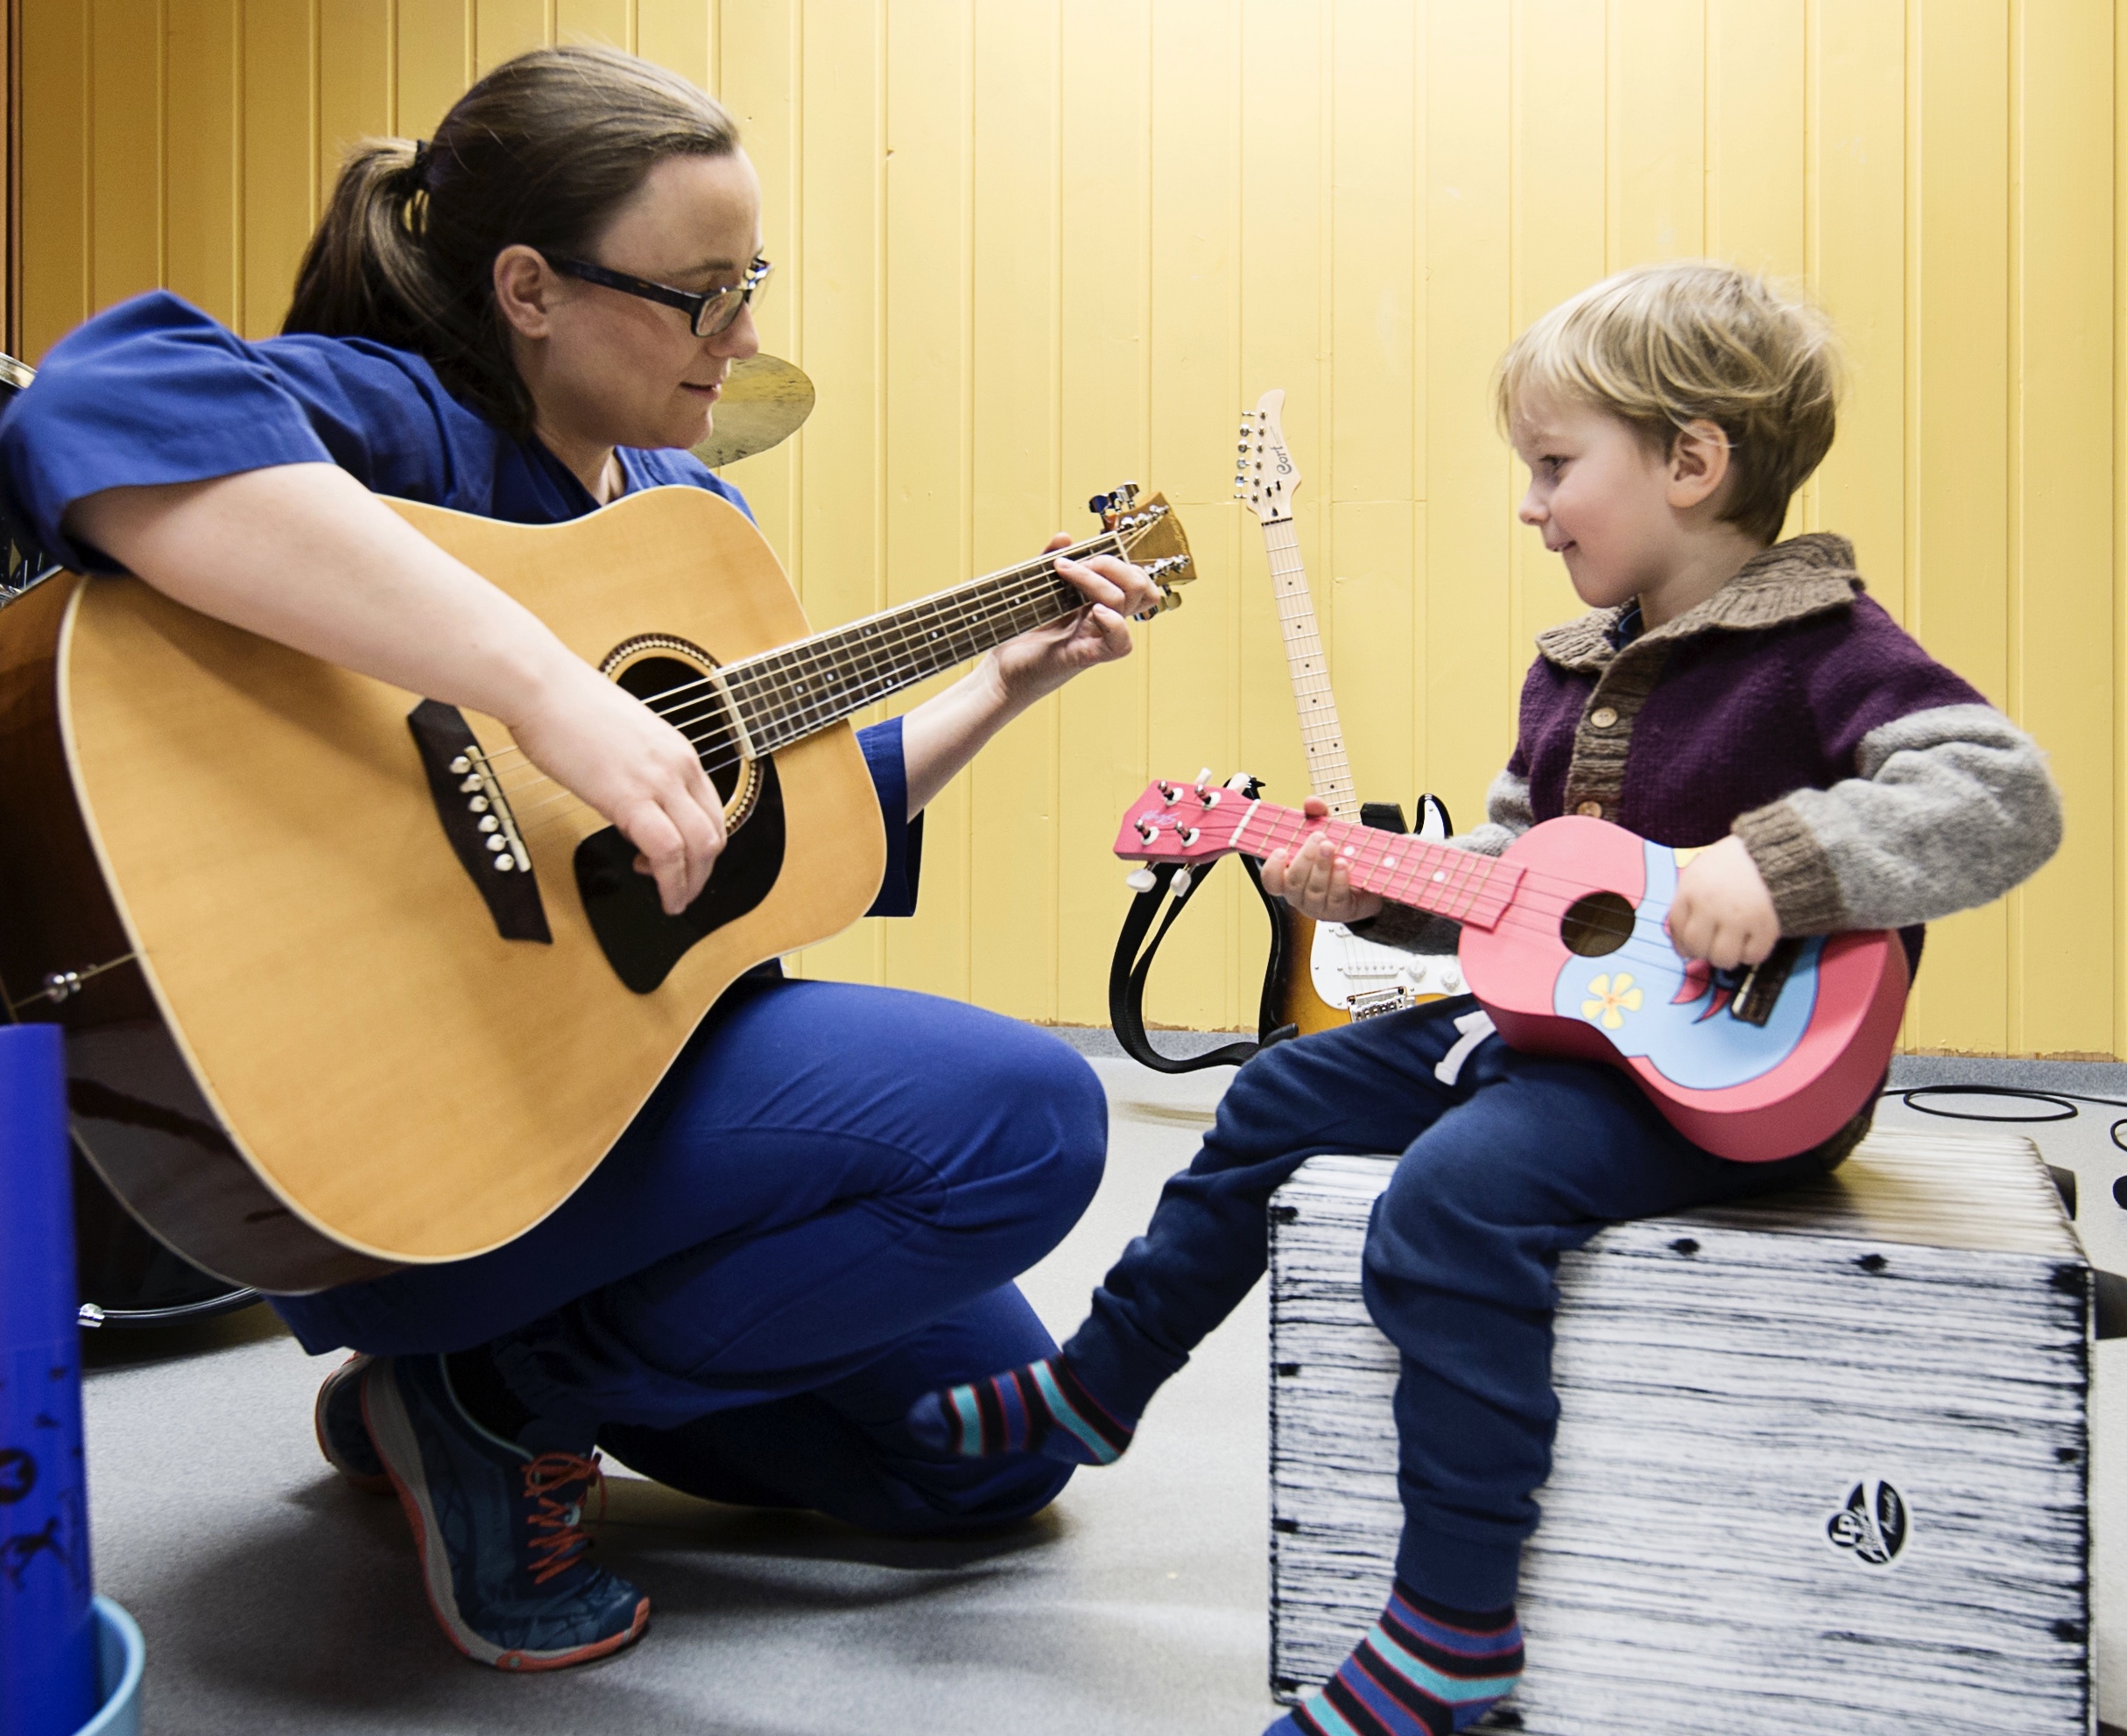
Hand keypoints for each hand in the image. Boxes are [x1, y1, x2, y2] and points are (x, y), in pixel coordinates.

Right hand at [503, 659, 726, 915]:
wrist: (540, 686)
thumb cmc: (566, 706)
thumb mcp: (622, 736)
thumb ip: (637, 768)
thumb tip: (628, 798)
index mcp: (678, 750)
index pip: (712, 808)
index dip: (702, 843)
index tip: (683, 861)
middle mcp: (678, 765)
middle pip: (714, 831)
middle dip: (703, 870)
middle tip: (684, 890)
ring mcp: (659, 781)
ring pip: (700, 846)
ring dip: (691, 883)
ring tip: (674, 901)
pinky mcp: (630, 797)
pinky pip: (667, 851)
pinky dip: (671, 882)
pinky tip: (661, 894)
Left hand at [987, 533, 1162, 706]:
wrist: (999, 670)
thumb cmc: (1019, 633)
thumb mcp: (1034, 589)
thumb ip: (1048, 560)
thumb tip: (1064, 537)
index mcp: (1097, 603)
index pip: (1134, 579)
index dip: (1118, 561)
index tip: (1080, 556)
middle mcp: (1103, 620)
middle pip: (1139, 585)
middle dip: (1111, 563)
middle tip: (1073, 565)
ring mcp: (1096, 637)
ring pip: (1126, 601)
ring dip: (1096, 579)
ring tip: (1064, 572)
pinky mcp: (1084, 656)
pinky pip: (1120, 644)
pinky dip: (1115, 624)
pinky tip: (1094, 612)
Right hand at [1259, 797, 1383, 923]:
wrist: (1366, 883)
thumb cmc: (1337, 858)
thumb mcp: (1326, 832)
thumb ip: (1316, 816)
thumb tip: (1311, 802)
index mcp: (1289, 878)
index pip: (1271, 880)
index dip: (1272, 868)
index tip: (1280, 851)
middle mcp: (1300, 895)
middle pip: (1294, 881)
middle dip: (1305, 858)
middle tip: (1318, 837)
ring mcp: (1319, 906)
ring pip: (1314, 890)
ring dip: (1322, 867)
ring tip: (1331, 847)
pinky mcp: (1339, 910)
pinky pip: (1336, 897)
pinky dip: (1339, 880)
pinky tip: (1343, 865)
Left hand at [1666, 834, 1778, 968]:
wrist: (1772, 853)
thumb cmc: (1731, 866)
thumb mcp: (1698, 873)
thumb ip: (1687, 904)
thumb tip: (1682, 946)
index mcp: (1691, 890)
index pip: (1676, 930)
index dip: (1682, 943)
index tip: (1689, 946)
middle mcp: (1712, 905)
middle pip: (1697, 948)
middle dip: (1703, 952)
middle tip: (1713, 945)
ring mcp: (1739, 917)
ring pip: (1723, 958)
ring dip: (1727, 957)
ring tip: (1733, 944)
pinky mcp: (1766, 925)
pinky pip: (1753, 956)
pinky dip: (1751, 954)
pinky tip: (1752, 940)